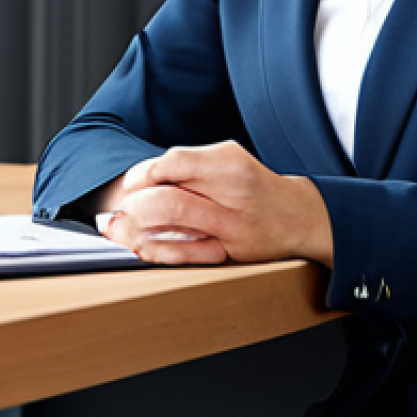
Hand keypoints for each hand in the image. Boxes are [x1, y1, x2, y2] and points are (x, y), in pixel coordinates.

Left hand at [100, 142, 332, 267]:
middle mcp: (232, 193)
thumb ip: (190, 166)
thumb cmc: (253, 185)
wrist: (299, 215)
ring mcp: (232, 225)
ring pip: (174, 224)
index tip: (131, 182)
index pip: (175, 162)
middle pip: (170, 196)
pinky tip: (140, 247)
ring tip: (118, 227)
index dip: (144, 173)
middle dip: (134, 205)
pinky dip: (156, 250)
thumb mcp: (228, 161)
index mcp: (229, 163)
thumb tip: (140, 177)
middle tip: (119, 209)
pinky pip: (185, 254)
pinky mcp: (231, 252)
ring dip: (136, 228)